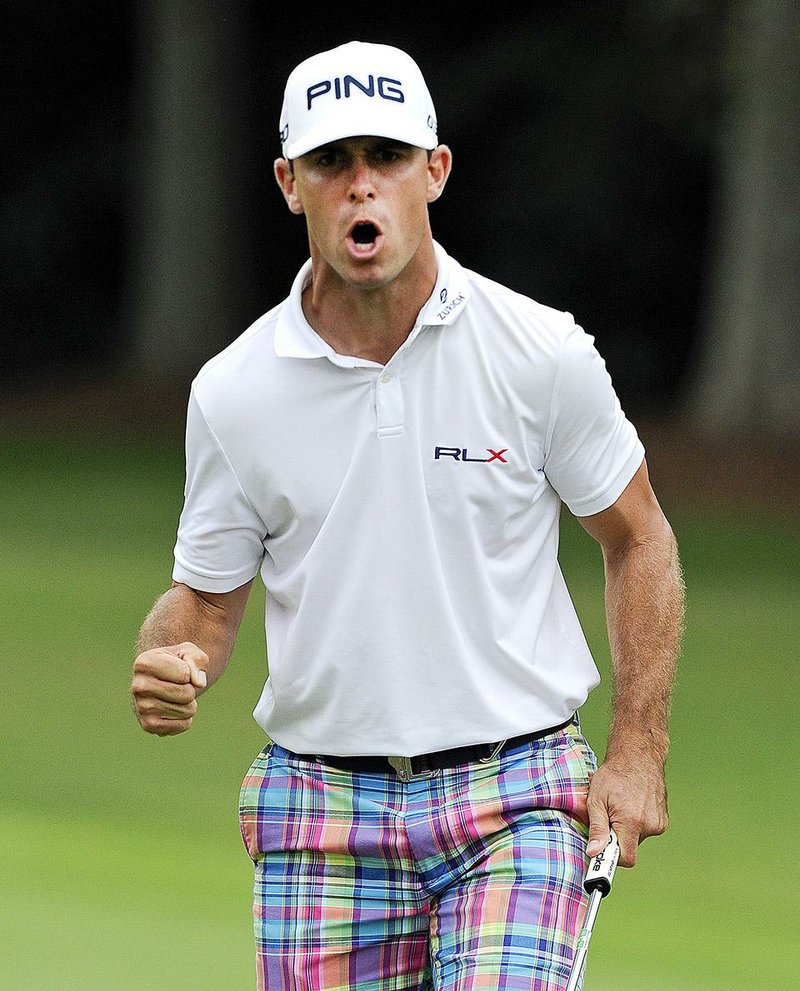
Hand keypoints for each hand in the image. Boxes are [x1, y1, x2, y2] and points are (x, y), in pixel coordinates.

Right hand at [131, 642, 208, 735]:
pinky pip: (184, 724)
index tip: (180, 669)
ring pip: (187, 710)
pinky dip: (186, 718)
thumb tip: (199, 683)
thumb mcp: (188, 652)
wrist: (160, 682)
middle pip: (187, 693)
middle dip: (191, 689)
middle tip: (180, 685)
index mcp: (144, 663)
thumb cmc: (176, 663)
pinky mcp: (149, 725)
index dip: (190, 672)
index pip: (185, 673)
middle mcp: (138, 686)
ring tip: (175, 697)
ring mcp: (141, 708)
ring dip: (189, 704)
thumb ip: (196, 660)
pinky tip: (173, 709)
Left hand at [585, 752, 667, 866]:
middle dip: (616, 837)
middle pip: (629, 846)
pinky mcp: (663, 818)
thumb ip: (597, 828)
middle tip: (608, 816)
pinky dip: (635, 821)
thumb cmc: (614, 775)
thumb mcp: (596, 799)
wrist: (638, 756)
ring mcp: (659, 821)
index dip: (612, 858)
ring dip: (626, 827)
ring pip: (636, 837)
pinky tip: (630, 803)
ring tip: (619, 806)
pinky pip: (645, 828)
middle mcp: (650, 825)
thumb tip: (594, 852)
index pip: (626, 858)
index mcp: (632, 822)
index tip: (602, 855)